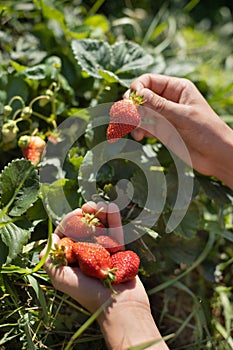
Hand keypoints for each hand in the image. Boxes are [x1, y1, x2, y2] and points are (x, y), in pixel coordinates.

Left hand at [40, 201, 168, 348]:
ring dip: (100, 213)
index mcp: (72, 259)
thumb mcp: (61, 279)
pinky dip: (114, 218)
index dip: (71, 221)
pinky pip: (115, 231)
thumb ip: (50, 260)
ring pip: (100, 227)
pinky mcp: (118, 251)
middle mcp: (86, 254)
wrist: (119, 305)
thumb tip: (48, 242)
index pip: (68, 234)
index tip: (78, 213)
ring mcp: (103, 251)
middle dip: (86, 215)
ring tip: (100, 205)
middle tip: (89, 207)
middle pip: (85, 228)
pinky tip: (111, 207)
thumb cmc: (88, 294)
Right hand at [128, 74, 232, 187]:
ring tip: (135, 130)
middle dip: (132, 105)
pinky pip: (144, 127)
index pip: (149, 81)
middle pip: (141, 96)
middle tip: (128, 116)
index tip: (133, 101)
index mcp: (177, 89)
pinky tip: (140, 137)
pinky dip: (138, 130)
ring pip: (140, 113)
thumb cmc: (207, 131)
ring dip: (133, 120)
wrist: (215, 156)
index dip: (137, 88)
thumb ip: (160, 106)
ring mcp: (164, 116)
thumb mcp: (184, 116)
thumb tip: (139, 94)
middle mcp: (168, 100)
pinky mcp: (161, 131)